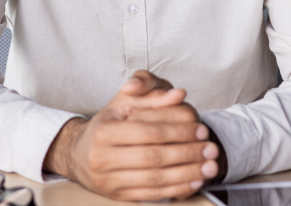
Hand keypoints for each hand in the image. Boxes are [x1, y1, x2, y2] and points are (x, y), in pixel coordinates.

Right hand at [43, 70, 219, 200]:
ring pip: (155, 178)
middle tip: (211, 148)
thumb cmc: (107, 122)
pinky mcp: (117, 196)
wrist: (79, 152)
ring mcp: (109, 180)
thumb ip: (152, 94)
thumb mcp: (124, 101)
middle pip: (154, 156)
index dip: (178, 130)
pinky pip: (151, 194)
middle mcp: (103, 157)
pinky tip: (193, 181)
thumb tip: (178, 94)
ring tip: (209, 167)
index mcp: (105, 130)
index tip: (201, 128)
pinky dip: (175, 189)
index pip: (149, 130)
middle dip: (187, 153)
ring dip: (187, 173)